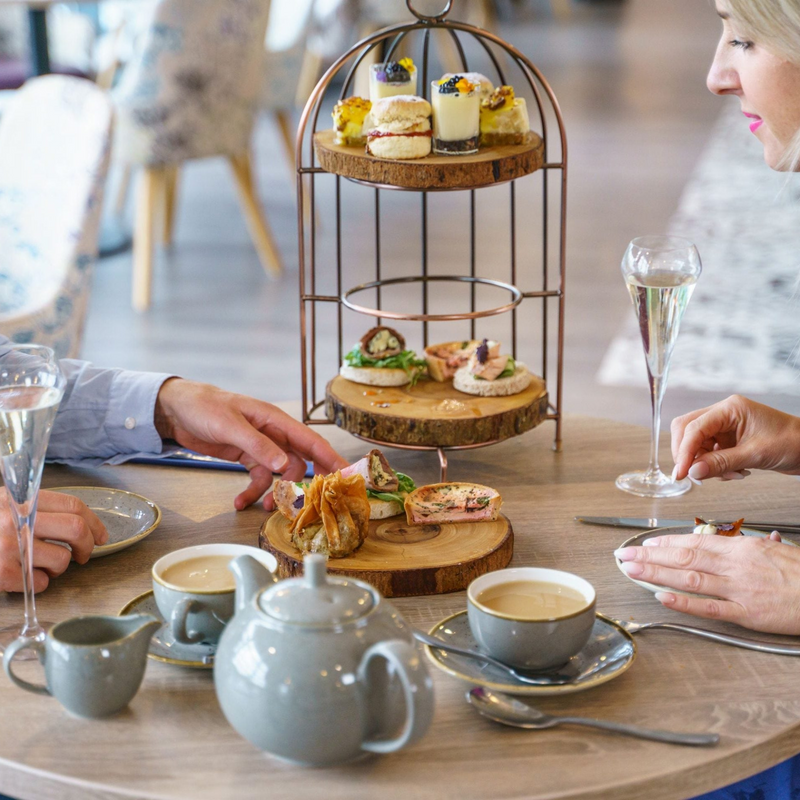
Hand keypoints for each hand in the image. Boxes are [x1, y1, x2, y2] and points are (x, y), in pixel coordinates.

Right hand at [0, 490, 107, 592]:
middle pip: (76, 531)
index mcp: (22, 500)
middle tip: (83, 555)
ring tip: (45, 565)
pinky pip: (41, 582)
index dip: (95, 523)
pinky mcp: (3, 572)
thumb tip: (80, 523)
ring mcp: (9, 547)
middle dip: (87, 546)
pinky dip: (41, 582)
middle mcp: (17, 520)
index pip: (74, 506)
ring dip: (61, 568)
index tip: (102, 536)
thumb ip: (35, 508)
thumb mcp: (5, 505)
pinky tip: (26, 577)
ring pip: (62, 560)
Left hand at [154, 379, 347, 509]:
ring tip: (267, 509)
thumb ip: (258, 445)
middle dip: (308, 482)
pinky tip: (240, 503)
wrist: (175, 409)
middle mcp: (273, 434)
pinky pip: (258, 478)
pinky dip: (252, 492)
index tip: (347, 475)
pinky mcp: (246, 456)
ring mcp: (260, 446)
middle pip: (301, 460)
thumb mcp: (230, 425)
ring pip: (280, 474)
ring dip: (276, 492)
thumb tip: (285, 465)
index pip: (311, 440)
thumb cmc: (204, 406)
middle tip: (315, 503)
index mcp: (275, 420)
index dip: (331, 458)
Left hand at [615, 533, 799, 634]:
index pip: (694, 541)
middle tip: (625, 555)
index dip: (665, 542)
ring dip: (656, 573)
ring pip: (689, 578)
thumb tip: (738, 541)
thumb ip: (750, 547)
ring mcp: (739, 589)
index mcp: (741, 548)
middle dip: (650, 555)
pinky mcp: (747, 613)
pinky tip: (662, 597)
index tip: (645, 543)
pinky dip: (684, 602)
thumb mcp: (775, 549)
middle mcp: (735, 565)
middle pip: (684, 557)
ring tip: (633, 570)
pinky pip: (709, 607)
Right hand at [671, 395, 799, 480]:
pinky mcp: (728, 440)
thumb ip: (721, 463)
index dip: (684, 451)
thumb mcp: (755, 455)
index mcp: (729, 409)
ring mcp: (725, 427)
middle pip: (687, 431)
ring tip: (730, 475)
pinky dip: (716, 467)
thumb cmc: (791, 443)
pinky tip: (736, 472)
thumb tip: (692, 472)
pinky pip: (708, 453)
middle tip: (692, 476)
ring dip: (705, 464)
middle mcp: (723, 414)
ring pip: (696, 444)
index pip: (694, 427)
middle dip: (688, 455)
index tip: (680, 473)